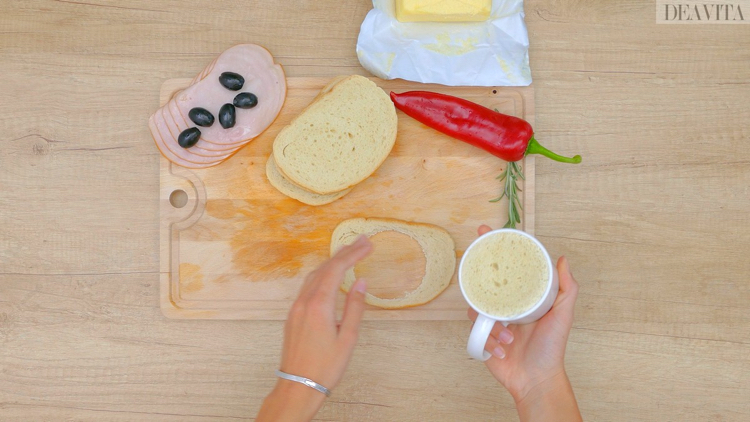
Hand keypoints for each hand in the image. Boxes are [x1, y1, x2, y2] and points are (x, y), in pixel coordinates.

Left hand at [257, 235, 371, 421]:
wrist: (298, 385)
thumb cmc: (326, 366)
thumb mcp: (348, 338)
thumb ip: (354, 307)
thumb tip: (361, 282)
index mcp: (319, 305)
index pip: (337, 269)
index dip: (353, 254)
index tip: (368, 244)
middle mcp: (304, 301)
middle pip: (325, 268)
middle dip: (344, 253)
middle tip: (362, 241)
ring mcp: (296, 307)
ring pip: (314, 276)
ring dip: (331, 262)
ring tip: (348, 252)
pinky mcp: (293, 314)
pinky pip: (308, 286)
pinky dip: (322, 274)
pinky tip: (330, 275)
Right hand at [468, 225, 580, 419]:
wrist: (536, 380)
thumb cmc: (552, 349)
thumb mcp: (563, 315)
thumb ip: (567, 288)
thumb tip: (562, 259)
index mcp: (522, 298)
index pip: (508, 268)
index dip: (497, 249)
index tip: (487, 231)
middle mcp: (505, 306)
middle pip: (485, 282)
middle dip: (476, 271)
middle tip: (472, 257)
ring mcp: (492, 321)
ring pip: (478, 309)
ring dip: (494, 323)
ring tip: (509, 335)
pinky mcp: (482, 338)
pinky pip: (477, 331)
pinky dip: (491, 341)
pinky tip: (503, 349)